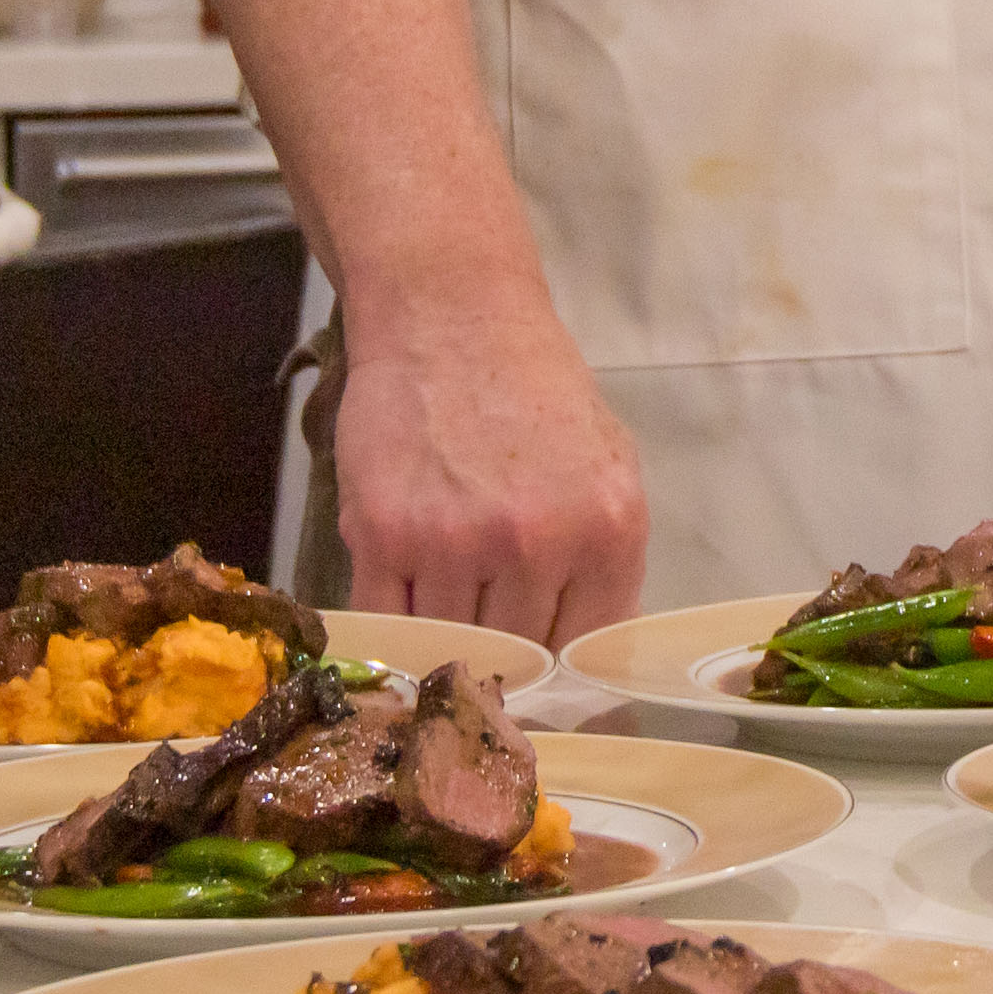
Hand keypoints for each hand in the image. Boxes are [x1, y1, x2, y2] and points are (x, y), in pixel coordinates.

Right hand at [329, 295, 650, 645]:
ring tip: (442, 602)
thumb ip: (602, 562)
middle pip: (518, 655)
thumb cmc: (533, 390)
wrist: (451, 317)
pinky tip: (401, 606)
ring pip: (453, 643)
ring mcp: (456, 543)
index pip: (585, 649)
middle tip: (484, 635)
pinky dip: (391, 629)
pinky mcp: (383, 534)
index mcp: (609, 531)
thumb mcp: (607, 468)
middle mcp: (538, 544)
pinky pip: (388, 623)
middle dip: (503, 654)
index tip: (538, 676)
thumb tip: (583, 658)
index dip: (560, 670)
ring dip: (446, 635)